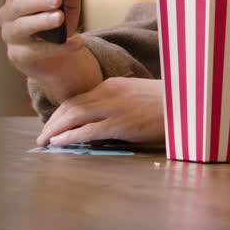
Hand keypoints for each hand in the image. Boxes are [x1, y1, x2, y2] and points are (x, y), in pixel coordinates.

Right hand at [0, 0, 99, 101]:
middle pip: (18, 5)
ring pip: (23, 27)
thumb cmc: (58, 21)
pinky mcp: (19, 56)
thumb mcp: (68, 5)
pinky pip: (37, 51)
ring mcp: (11, 37)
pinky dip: (58, 47)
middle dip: (37, 0)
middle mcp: (8, 15)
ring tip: (60, 17)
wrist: (57, 55)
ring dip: (42, 21)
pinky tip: (77, 42)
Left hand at [36, 77, 165, 145]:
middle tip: (43, 135)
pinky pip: (87, 131)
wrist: (187, 104)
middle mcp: (109, 93)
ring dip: (55, 129)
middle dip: (53, 121)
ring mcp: (114, 108)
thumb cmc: (166, 103)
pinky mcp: (121, 124)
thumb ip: (119, 103)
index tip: (54, 123)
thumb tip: (103, 120)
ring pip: (74, 116)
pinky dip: (70, 137)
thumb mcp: (137, 96)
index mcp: (112, 85)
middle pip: (71, 105)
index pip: (80, 98)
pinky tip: (59, 143)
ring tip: (45, 141)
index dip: (63, 112)